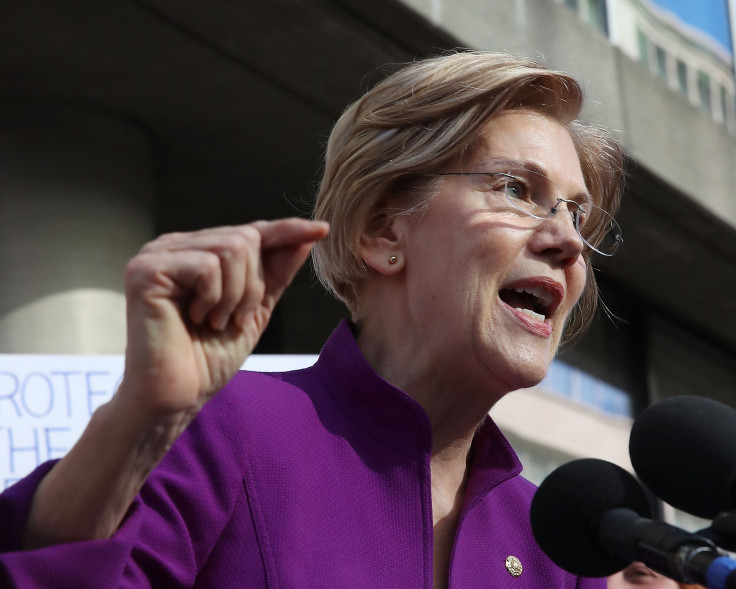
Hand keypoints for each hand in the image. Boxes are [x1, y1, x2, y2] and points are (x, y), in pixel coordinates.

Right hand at [116, 218, 328, 416]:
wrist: (177, 396)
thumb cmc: (208, 358)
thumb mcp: (255, 310)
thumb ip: (275, 274)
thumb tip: (305, 238)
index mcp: (197, 252)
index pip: (250, 231)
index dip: (286, 231)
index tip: (322, 230)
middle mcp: (175, 246)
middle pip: (245, 237)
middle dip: (254, 286)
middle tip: (234, 320)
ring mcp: (157, 255)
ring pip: (231, 248)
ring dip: (235, 295)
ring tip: (215, 322)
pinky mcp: (146, 270)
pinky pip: (207, 266)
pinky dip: (214, 298)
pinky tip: (196, 319)